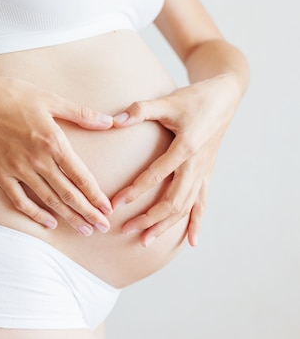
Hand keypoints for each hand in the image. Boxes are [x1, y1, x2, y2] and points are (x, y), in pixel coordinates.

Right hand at [0, 73, 113, 235]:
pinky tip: (49, 223)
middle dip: (88, 213)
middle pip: (68, 193)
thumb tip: (108, 122)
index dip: (96, 195)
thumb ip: (81, 113)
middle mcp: (38, 160)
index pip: (80, 176)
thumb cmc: (15, 96)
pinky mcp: (1, 174)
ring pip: (49, 200)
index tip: (107, 208)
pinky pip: (20, 200)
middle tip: (102, 227)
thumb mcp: (51, 99)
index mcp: (53, 142)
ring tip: (84, 229)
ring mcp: (18, 169)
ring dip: (68, 217)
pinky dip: (35, 214)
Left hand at [111, 74, 243, 246]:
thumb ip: (140, 110)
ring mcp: (203, 172)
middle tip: (125, 229)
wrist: (225, 97)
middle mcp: (196, 165)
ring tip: (146, 241)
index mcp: (186, 148)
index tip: (115, 204)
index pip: (156, 175)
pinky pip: (202, 203)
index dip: (135, 191)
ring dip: (166, 226)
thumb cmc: (194, 98)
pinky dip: (197, 223)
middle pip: (173, 201)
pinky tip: (191, 242)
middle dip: (149, 218)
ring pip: (186, 207)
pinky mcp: (207, 173)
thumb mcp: (167, 101)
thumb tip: (113, 120)